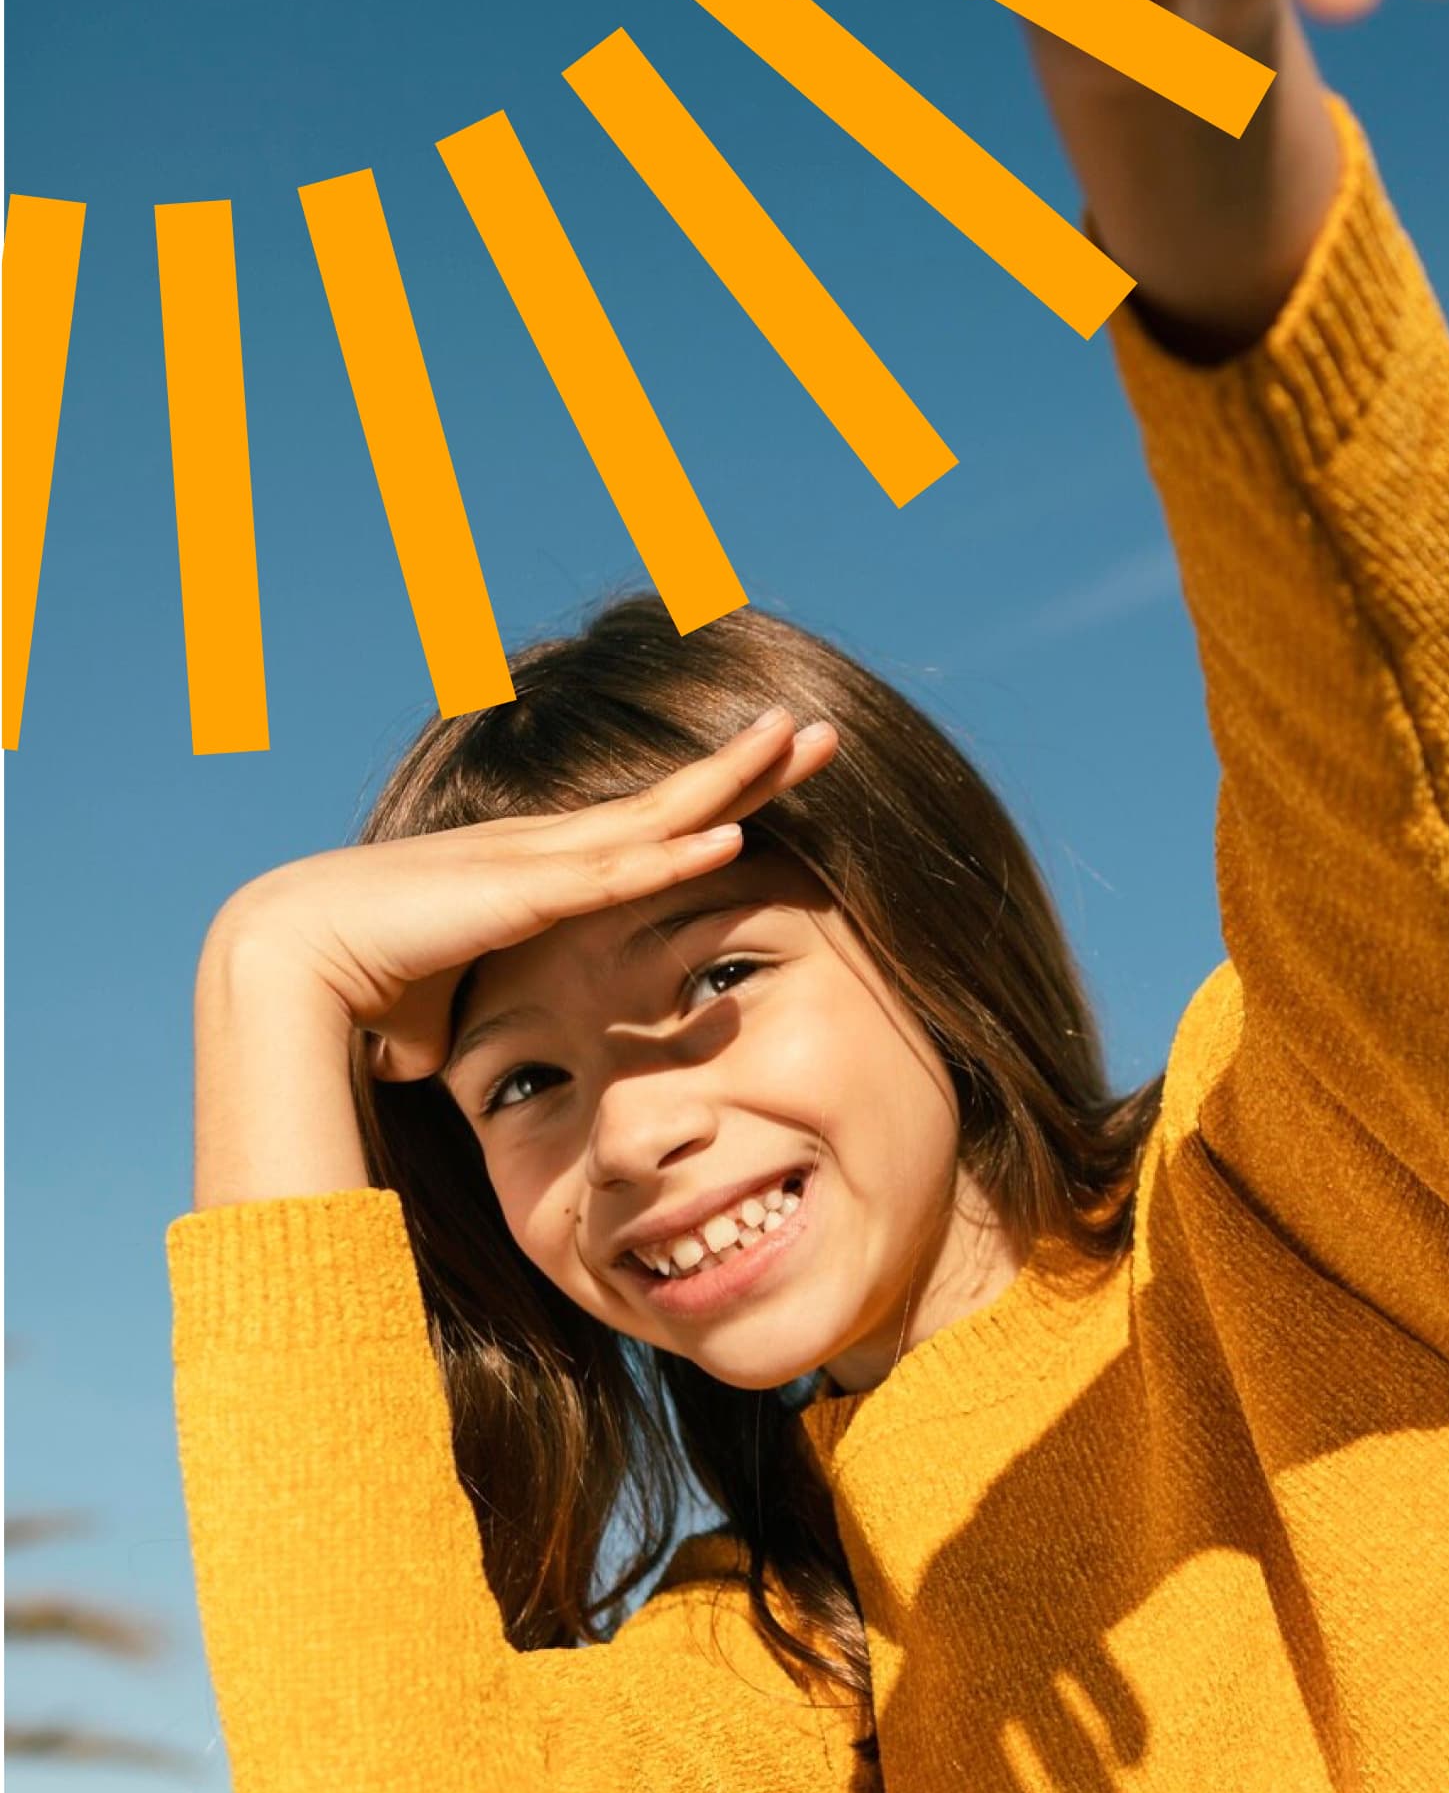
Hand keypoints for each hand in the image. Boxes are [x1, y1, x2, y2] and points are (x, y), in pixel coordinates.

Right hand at [204, 713, 839, 1083]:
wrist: (283, 967)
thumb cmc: (362, 994)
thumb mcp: (461, 1004)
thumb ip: (495, 1014)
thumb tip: (486, 1061)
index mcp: (539, 870)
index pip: (649, 826)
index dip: (717, 799)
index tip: (777, 779)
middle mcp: (546, 850)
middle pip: (673, 800)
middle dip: (751, 765)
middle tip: (821, 731)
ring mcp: (535, 864)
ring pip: (658, 816)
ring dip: (734, 782)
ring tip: (801, 741)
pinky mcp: (518, 894)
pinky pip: (615, 875)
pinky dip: (676, 857)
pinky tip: (734, 838)